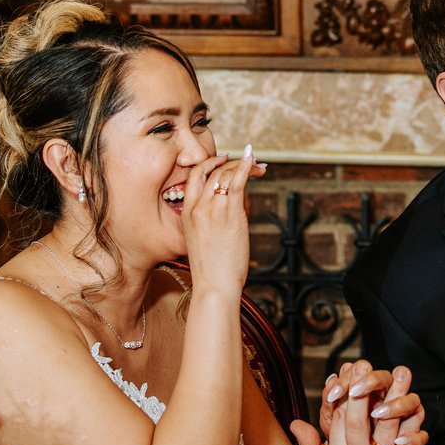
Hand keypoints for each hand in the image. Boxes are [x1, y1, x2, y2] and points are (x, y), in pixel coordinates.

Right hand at [176, 150, 262, 299]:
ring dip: (244, 166)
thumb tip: (238, 200)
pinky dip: (246, 168)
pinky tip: (253, 161)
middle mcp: (198, 207)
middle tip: (247, 162)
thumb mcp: (203, 238)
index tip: (223, 160)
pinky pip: (238, 183)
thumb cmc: (212, 267)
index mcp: (186, 213)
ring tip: (258, 166)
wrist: (214, 284)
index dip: (209, 163)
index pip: (194, 176)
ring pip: (226, 175)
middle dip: (231, 163)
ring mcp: (213, 210)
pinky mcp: (231, 215)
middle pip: (212, 172)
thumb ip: (216, 216)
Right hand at [290, 359, 426, 444]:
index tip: (348, 371)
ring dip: (394, 396)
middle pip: (355, 421)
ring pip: (386, 426)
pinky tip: (414, 406)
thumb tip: (295, 423)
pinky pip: (408, 439)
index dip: (343, 394)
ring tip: (400, 373)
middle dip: (360, 390)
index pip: (336, 421)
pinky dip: (411, 422)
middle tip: (364, 365)